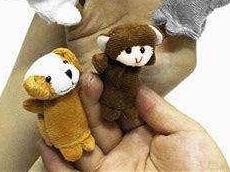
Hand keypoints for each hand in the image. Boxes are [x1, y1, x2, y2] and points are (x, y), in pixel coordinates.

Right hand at [37, 73, 228, 171]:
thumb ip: (158, 109)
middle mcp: (125, 149)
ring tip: (57, 100)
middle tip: (80, 79)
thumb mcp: (186, 134)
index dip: (109, 88)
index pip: (121, 106)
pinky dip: (55, 162)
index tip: (99, 68)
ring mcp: (110, 169)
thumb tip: (135, 84)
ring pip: (83, 142)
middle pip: (98, 120)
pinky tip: (44, 142)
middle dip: (88, 99)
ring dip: (69, 122)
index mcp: (146, 133)